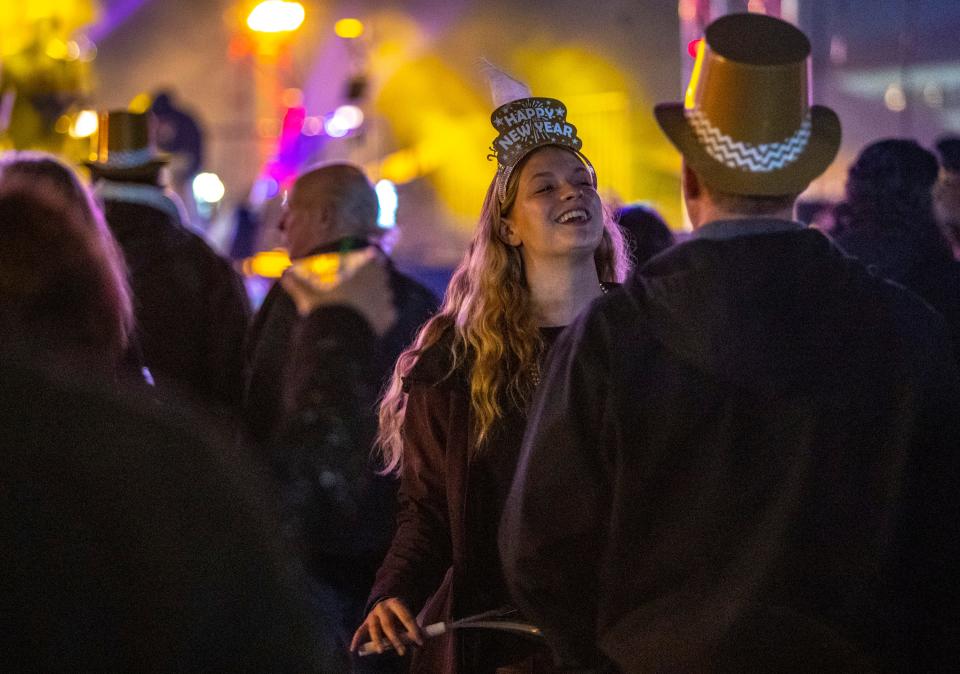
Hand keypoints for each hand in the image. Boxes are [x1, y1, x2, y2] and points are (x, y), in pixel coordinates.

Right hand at [281, 252, 397, 336]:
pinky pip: (388, 313)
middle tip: (361, 286)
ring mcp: (387, 298)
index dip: (367, 259)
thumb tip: (283, 272)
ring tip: (364, 305)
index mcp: (363, 268)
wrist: (341, 334)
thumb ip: (296, 281)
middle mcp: (379, 280)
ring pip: (386, 293)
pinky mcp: (391, 316)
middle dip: (372, 279)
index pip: (371, 256)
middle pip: (380, 275)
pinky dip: (381, 315)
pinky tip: (371, 321)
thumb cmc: (326, 306)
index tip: (362, 264)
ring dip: (378, 296)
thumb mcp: (307, 292)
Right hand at [350, 597, 423, 656]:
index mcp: (396, 603)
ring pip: (374, 628)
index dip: (413, 630)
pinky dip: (356, 639)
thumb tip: (418, 644)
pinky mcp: (366, 621)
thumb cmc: (399, 614)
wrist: (385, 603)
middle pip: (388, 624)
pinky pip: (360, 630)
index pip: (406, 617)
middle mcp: (383, 607)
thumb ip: (411, 629)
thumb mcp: (406, 616)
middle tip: (402, 651)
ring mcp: (373, 614)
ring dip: (378, 640)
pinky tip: (354, 649)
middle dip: (395, 639)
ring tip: (381, 651)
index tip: (419, 642)